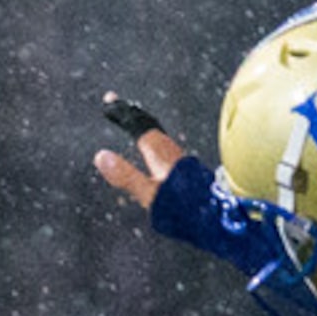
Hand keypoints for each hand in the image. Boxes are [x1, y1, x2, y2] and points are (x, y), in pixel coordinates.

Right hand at [92, 92, 192, 213]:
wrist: (216, 214)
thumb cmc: (185, 206)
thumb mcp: (149, 193)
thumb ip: (125, 175)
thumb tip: (100, 156)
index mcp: (159, 151)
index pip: (137, 124)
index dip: (122, 112)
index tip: (108, 100)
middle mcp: (169, 149)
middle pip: (148, 125)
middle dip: (130, 115)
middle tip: (114, 105)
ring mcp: (177, 157)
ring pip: (156, 133)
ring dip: (141, 126)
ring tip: (130, 122)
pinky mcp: (182, 167)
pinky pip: (161, 144)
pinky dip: (150, 138)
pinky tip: (151, 149)